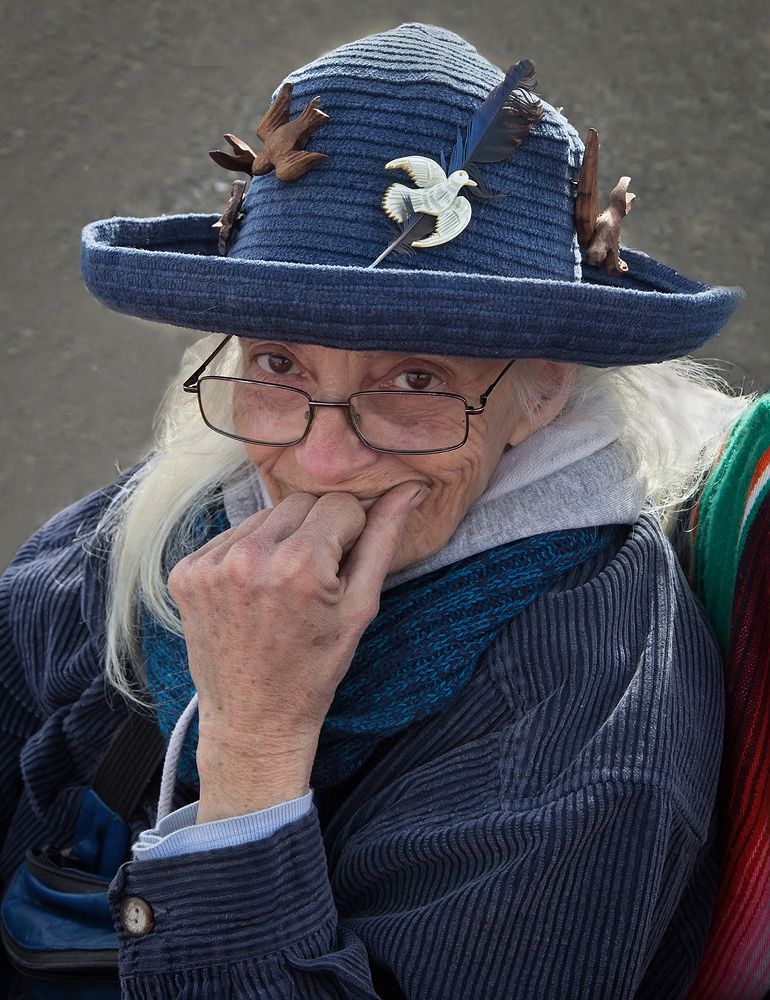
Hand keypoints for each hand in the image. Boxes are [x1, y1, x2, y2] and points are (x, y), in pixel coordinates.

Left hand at [167, 482, 429, 821]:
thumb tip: (408, 488)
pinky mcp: (186, 572)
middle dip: (316, 531)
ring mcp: (211, 564)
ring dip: (281, 539)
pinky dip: (247, 553)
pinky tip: (253, 592)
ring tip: (282, 587)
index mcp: (300, 566)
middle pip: (301, 502)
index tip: (342, 569)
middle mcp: (250, 557)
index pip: (340, 503)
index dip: (351, 532)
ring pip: (265, 515)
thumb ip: (383, 539)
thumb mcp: (360, 607)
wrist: (254, 718)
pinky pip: (230, 535)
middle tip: (315, 579)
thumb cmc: (315, 668)